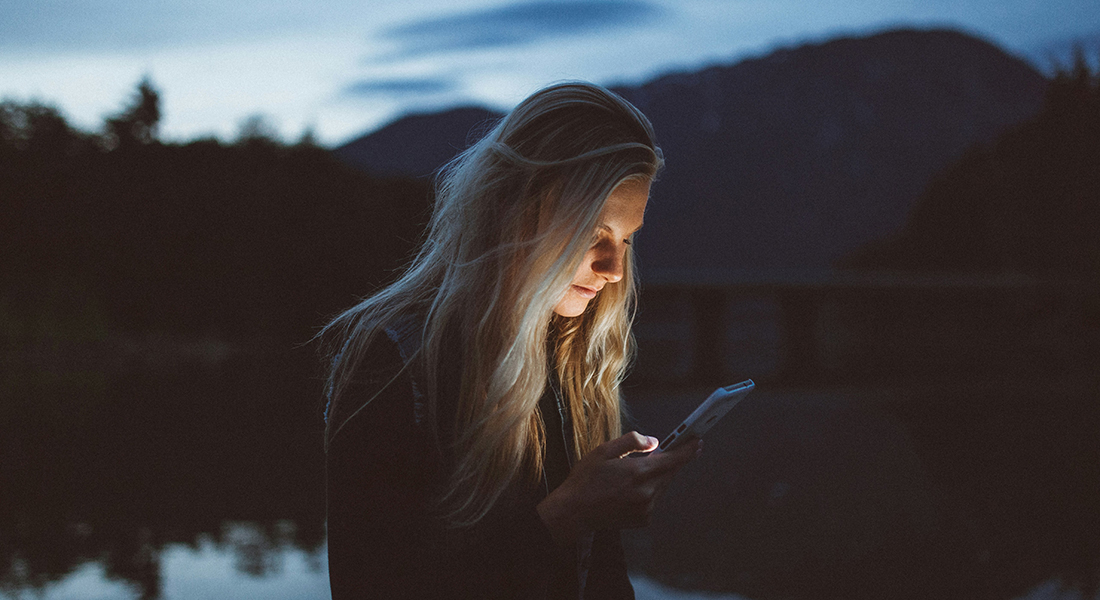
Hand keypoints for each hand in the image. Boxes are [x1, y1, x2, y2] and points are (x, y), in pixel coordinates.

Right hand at [536, 431, 700, 544]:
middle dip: (669, 461)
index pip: (673, 459)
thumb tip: (654, 442)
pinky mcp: (643, 519)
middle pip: (670, 473)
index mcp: (638, 472)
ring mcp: (646, 508)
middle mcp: (647, 492)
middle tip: (663, 452)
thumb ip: (632, 442)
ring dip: (656, 477)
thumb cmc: (586, 479)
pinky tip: (628, 490)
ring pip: (662, 486)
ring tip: (633, 473)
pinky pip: (653, 500)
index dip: (688, 449)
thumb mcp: (604, 450)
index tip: (698, 442)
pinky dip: (648, 491)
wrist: (574, 512)